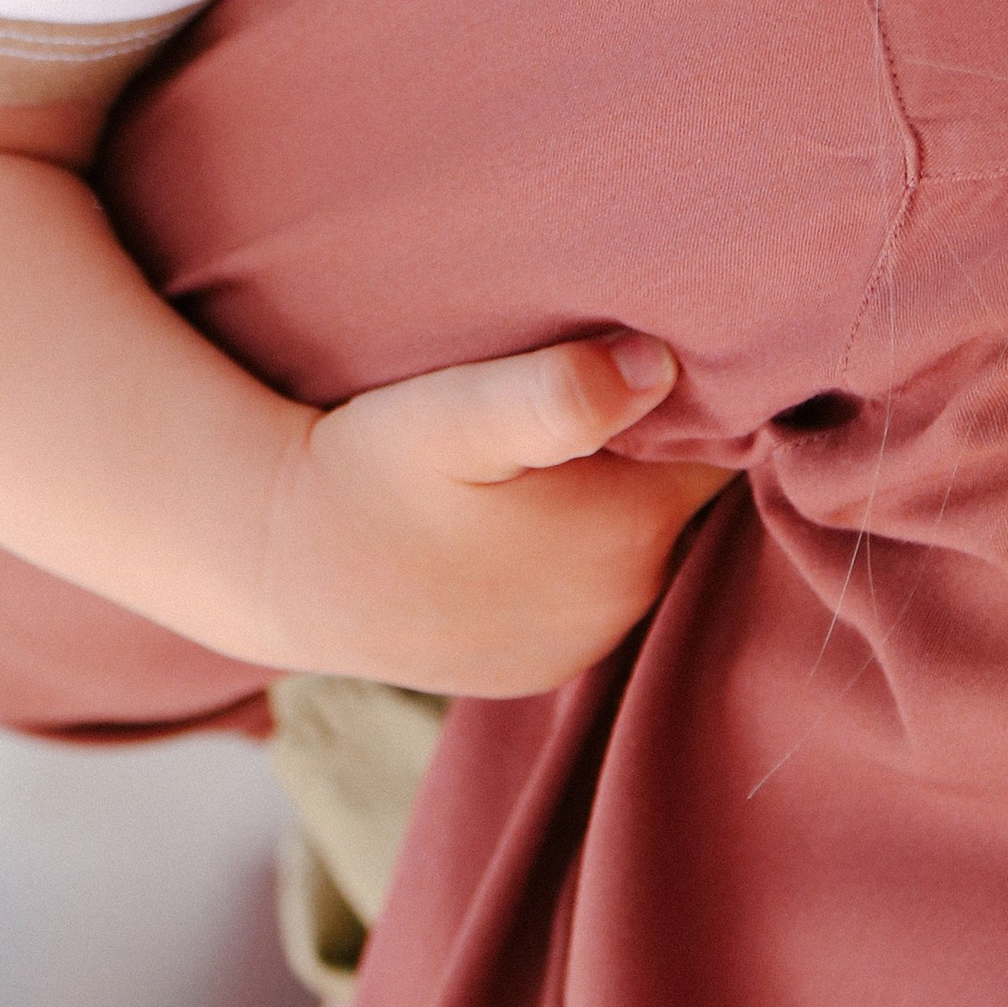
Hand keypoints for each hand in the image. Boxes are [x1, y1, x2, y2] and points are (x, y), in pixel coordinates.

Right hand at [257, 336, 734, 695]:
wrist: (279, 564)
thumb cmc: (368, 469)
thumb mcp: (455, 414)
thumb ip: (560, 393)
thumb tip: (661, 367)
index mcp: (628, 534)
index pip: (728, 451)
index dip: (719, 395)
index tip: (688, 341)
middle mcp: (626, 604)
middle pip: (691, 500)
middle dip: (674, 443)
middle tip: (624, 374)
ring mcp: (585, 645)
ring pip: (649, 545)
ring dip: (628, 496)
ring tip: (574, 439)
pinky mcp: (542, 665)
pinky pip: (601, 589)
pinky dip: (587, 548)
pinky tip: (538, 507)